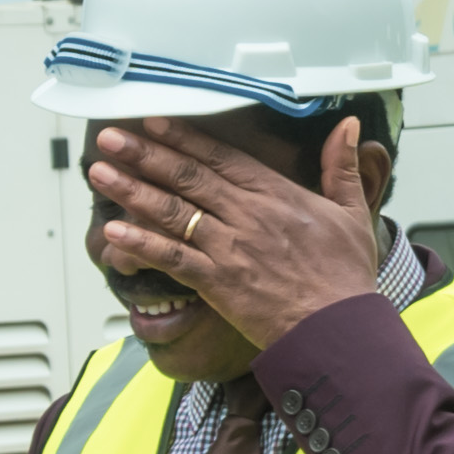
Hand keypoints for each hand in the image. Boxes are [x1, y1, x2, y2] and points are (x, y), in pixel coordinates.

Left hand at [82, 114, 390, 353]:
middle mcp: (247, 215)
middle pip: (187, 176)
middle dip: (144, 154)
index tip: (154, 122)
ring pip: (172, 211)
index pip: (221, 157)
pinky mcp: (218, 283)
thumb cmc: (346, 278)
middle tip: (110, 138)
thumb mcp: (352, 212)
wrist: (339, 330)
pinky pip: (172, 258)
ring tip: (100, 172)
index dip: (183, 137)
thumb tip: (350, 126)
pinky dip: (142, 244)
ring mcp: (229, 248)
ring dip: (132, 190)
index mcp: (277, 194)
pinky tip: (114, 232)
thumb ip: (343, 166)